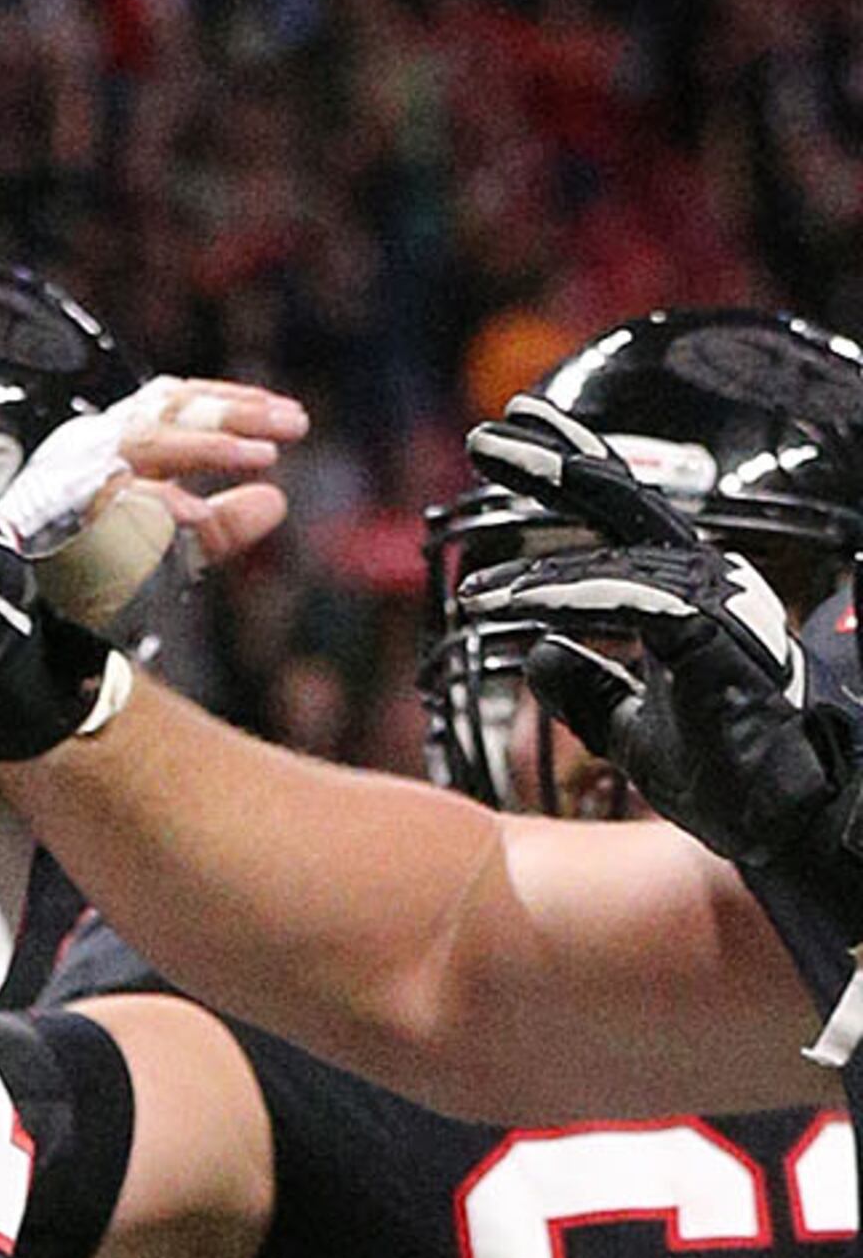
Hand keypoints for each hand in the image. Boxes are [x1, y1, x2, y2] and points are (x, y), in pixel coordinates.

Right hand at [11, 376, 306, 627]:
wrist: (16, 627)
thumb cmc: (84, 584)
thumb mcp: (167, 551)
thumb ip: (218, 527)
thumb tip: (275, 500)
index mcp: (106, 446)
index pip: (171, 402)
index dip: (230, 403)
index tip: (285, 416)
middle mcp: (85, 450)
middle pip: (165, 410)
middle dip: (232, 414)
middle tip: (292, 424)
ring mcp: (68, 475)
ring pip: (144, 440)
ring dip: (206, 446)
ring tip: (260, 456)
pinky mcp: (54, 510)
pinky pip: (112, 495)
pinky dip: (154, 501)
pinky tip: (196, 515)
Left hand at [449, 408, 862, 932]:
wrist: (783, 824)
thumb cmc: (724, 775)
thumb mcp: (632, 730)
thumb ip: (588, 689)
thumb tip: (538, 656)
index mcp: (688, 595)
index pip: (623, 517)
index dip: (572, 468)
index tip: (513, 433)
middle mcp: (707, 584)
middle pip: (622, 505)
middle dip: (552, 466)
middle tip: (483, 437)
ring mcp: (717, 607)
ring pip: (613, 565)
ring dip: (537, 579)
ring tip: (476, 595)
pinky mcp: (713, 641)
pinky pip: (632, 605)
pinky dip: (570, 604)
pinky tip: (519, 609)